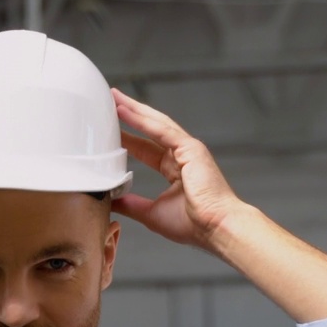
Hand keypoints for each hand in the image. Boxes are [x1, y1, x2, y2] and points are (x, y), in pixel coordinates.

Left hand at [110, 88, 248, 252]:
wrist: (216, 228)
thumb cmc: (193, 225)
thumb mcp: (152, 214)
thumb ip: (132, 205)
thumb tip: (111, 201)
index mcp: (175, 169)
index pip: (146, 148)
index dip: (128, 137)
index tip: (110, 130)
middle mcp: (182, 155)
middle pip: (151, 129)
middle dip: (131, 113)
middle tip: (111, 100)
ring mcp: (188, 150)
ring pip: (156, 124)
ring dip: (134, 110)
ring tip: (115, 98)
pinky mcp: (191, 149)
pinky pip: (163, 131)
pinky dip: (143, 121)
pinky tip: (126, 111)